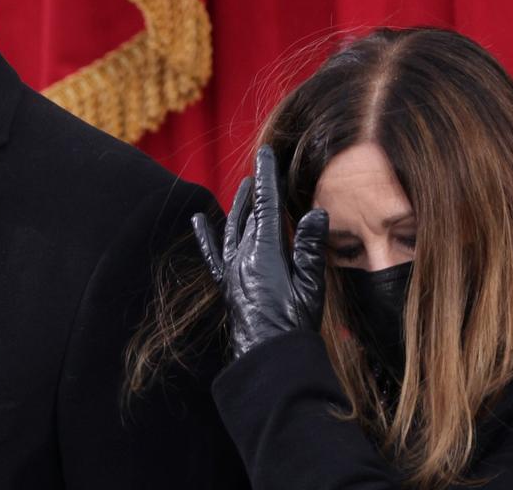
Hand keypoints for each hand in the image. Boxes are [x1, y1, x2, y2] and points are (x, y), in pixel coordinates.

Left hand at [193, 145, 329, 358]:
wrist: (268, 358)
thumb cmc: (294, 325)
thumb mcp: (310, 286)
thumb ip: (310, 248)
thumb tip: (315, 212)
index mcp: (263, 253)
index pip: (267, 206)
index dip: (266, 178)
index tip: (265, 154)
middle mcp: (242, 256)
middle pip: (250, 213)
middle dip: (257, 188)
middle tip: (263, 167)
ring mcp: (231, 270)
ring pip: (233, 228)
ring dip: (239, 206)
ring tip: (245, 186)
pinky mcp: (226, 283)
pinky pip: (213, 254)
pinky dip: (206, 235)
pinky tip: (197, 220)